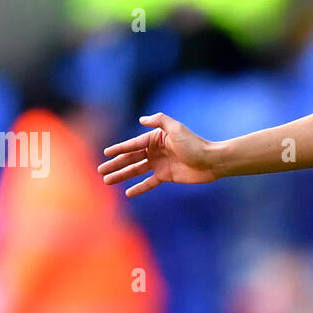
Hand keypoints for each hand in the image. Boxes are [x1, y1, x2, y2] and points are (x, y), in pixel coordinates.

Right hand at [98, 113, 216, 196]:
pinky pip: (149, 183)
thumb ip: (159, 121)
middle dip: (116, 165)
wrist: (211, 161)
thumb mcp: (176, 129)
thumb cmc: (195, 144)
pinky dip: (139, 187)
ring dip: (122, 175)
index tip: (105, 153)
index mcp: (156, 138)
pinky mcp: (166, 176)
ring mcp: (160, 164)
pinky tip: (128, 192)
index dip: (119, 149)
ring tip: (108, 181)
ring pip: (136, 171)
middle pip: (131, 158)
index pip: (133, 144)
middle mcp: (156, 151)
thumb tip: (141, 119)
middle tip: (100, 171)